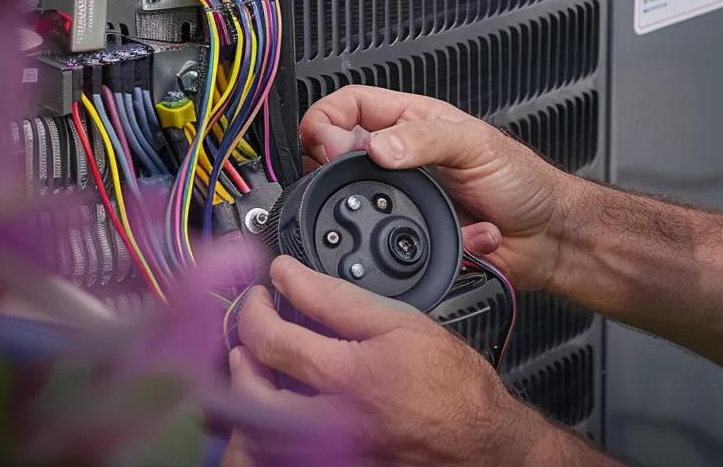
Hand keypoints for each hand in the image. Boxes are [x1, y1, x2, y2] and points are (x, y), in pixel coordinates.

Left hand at [230, 256, 556, 466]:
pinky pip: (277, 450)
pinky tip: (277, 397)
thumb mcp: (403, 321)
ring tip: (254, 356)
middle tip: (254, 315)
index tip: (270, 279)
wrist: (480, 439)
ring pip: (256, 428)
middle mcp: (330, 420)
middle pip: (252, 388)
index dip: (261, 299)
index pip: (276, 334)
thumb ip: (344, 297)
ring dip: (245, 387)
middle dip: (242, 343)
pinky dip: (266, 423)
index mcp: (347, 376)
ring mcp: (329, 451)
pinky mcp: (335, 465)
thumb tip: (297, 276)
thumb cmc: (453, 383)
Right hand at [300, 86, 577, 290]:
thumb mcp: (475, 146)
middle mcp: (400, 158)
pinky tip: (446, 234)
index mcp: (411, 121)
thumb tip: (379, 146)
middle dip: (342, 175)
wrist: (546, 238)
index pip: (348, 106)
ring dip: (383, 214)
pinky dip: (412, 244)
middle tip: (367, 187)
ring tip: (414, 212)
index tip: (323, 145)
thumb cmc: (523, 180)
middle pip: (337, 157)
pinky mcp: (407, 237)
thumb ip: (426, 140)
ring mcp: (401, 199)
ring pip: (355, 205)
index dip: (325, 121)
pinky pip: (385, 244)